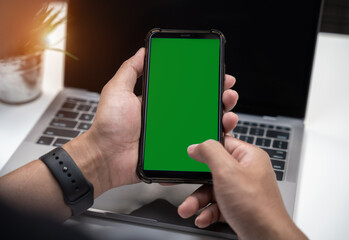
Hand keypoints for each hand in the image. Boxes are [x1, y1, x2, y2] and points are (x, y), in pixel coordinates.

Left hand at [64, 48, 238, 196]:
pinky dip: (210, 143)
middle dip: (219, 98)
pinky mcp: (175, 153)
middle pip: (200, 107)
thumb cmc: (108, 126)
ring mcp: (173, 136)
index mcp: (159, 103)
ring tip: (228, 113)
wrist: (105, 158)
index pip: (187, 89)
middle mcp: (169, 118)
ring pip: (203, 126)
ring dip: (220, 119)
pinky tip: (220, 136)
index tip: (217, 74)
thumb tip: (142, 51)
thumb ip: (130, 70)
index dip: (203, 82)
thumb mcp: (117, 91)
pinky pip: (196, 148)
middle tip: (228, 93)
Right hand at [178, 137, 306, 239]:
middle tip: (181, 180)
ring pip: (212, 189)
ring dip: (197, 200)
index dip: (206, 145)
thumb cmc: (257, 207)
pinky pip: (216, 205)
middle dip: (195, 180)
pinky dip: (207, 212)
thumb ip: (210, 152)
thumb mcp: (227, 171)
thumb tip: (197, 146)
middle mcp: (245, 172)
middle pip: (212, 169)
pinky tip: (203, 217)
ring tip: (188, 208)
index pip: (223, 142)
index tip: (191, 149)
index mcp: (247, 156)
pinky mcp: (237, 207)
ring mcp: (241, 190)